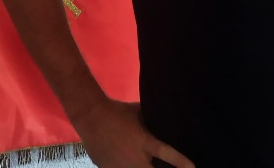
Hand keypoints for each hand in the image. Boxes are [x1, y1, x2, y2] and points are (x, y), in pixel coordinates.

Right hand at [71, 98, 193, 167]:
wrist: (91, 116)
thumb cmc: (117, 111)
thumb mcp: (139, 112)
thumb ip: (152, 119)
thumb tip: (164, 117)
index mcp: (145, 142)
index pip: (169, 155)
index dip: (182, 163)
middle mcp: (136, 159)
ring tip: (143, 163)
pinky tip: (128, 164)